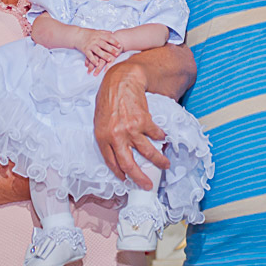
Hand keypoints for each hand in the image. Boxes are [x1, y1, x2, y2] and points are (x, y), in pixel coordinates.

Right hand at [76, 29, 121, 74]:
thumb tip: (113, 33)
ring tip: (109, 60)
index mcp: (99, 35)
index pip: (108, 38)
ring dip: (104, 56)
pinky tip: (97, 64)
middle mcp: (95, 40)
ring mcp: (90, 45)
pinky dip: (93, 60)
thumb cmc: (88, 33)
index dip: (114, 42)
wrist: (76, 35)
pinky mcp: (85, 50)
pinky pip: (89, 56)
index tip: (120, 46)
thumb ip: (105, 32)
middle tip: (117, 54)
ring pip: (98, 51)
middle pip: (104, 45)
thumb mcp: (97, 31)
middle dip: (111, 50)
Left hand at [94, 60, 168, 187]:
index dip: (120, 173)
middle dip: (140, 178)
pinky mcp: (144, 121)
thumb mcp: (100, 119)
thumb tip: (118, 149)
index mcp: (102, 137)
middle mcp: (116, 137)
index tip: (127, 179)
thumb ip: (107, 135)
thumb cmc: (108, 97)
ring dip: (159, 161)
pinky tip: (162, 138)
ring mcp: (130, 130)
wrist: (121, 80)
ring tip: (165, 164)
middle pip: (129, 164)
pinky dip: (161, 138)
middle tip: (148, 185)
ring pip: (147, 153)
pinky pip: (155, 135)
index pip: (111, 163)